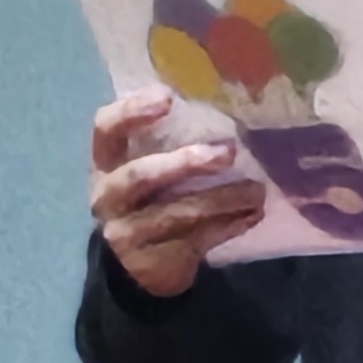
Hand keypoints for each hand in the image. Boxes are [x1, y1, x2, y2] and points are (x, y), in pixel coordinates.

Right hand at [92, 89, 266, 297]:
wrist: (134, 265)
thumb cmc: (148, 199)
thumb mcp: (146, 168)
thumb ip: (168, 144)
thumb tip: (226, 119)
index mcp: (105, 163)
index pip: (106, 130)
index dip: (131, 112)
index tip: (167, 97)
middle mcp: (108, 196)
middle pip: (140, 175)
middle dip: (185, 162)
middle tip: (228, 152)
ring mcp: (126, 232)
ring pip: (177, 213)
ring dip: (223, 199)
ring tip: (256, 191)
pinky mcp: (151, 262)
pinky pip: (195, 240)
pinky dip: (229, 226)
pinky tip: (252, 214)